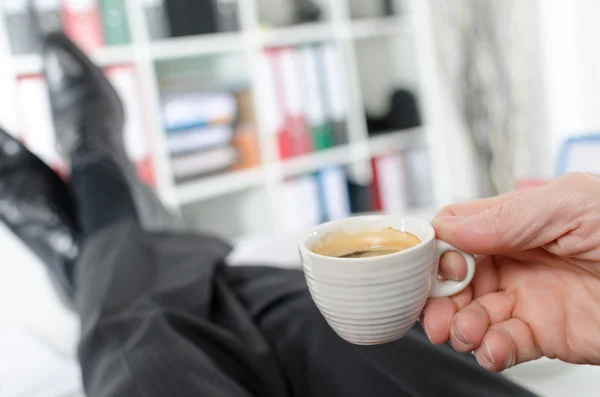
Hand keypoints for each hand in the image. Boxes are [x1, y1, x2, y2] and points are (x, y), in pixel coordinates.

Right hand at [422, 172, 599, 370]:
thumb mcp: (570, 204)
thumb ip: (506, 216)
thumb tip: (449, 228)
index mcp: (517, 222)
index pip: (458, 233)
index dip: (438, 250)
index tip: (431, 266)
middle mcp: (517, 260)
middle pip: (457, 278)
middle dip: (439, 297)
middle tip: (434, 313)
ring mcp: (529, 298)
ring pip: (474, 313)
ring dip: (460, 326)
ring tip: (464, 332)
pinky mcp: (546, 335)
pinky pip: (505, 344)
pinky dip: (491, 350)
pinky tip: (492, 348)